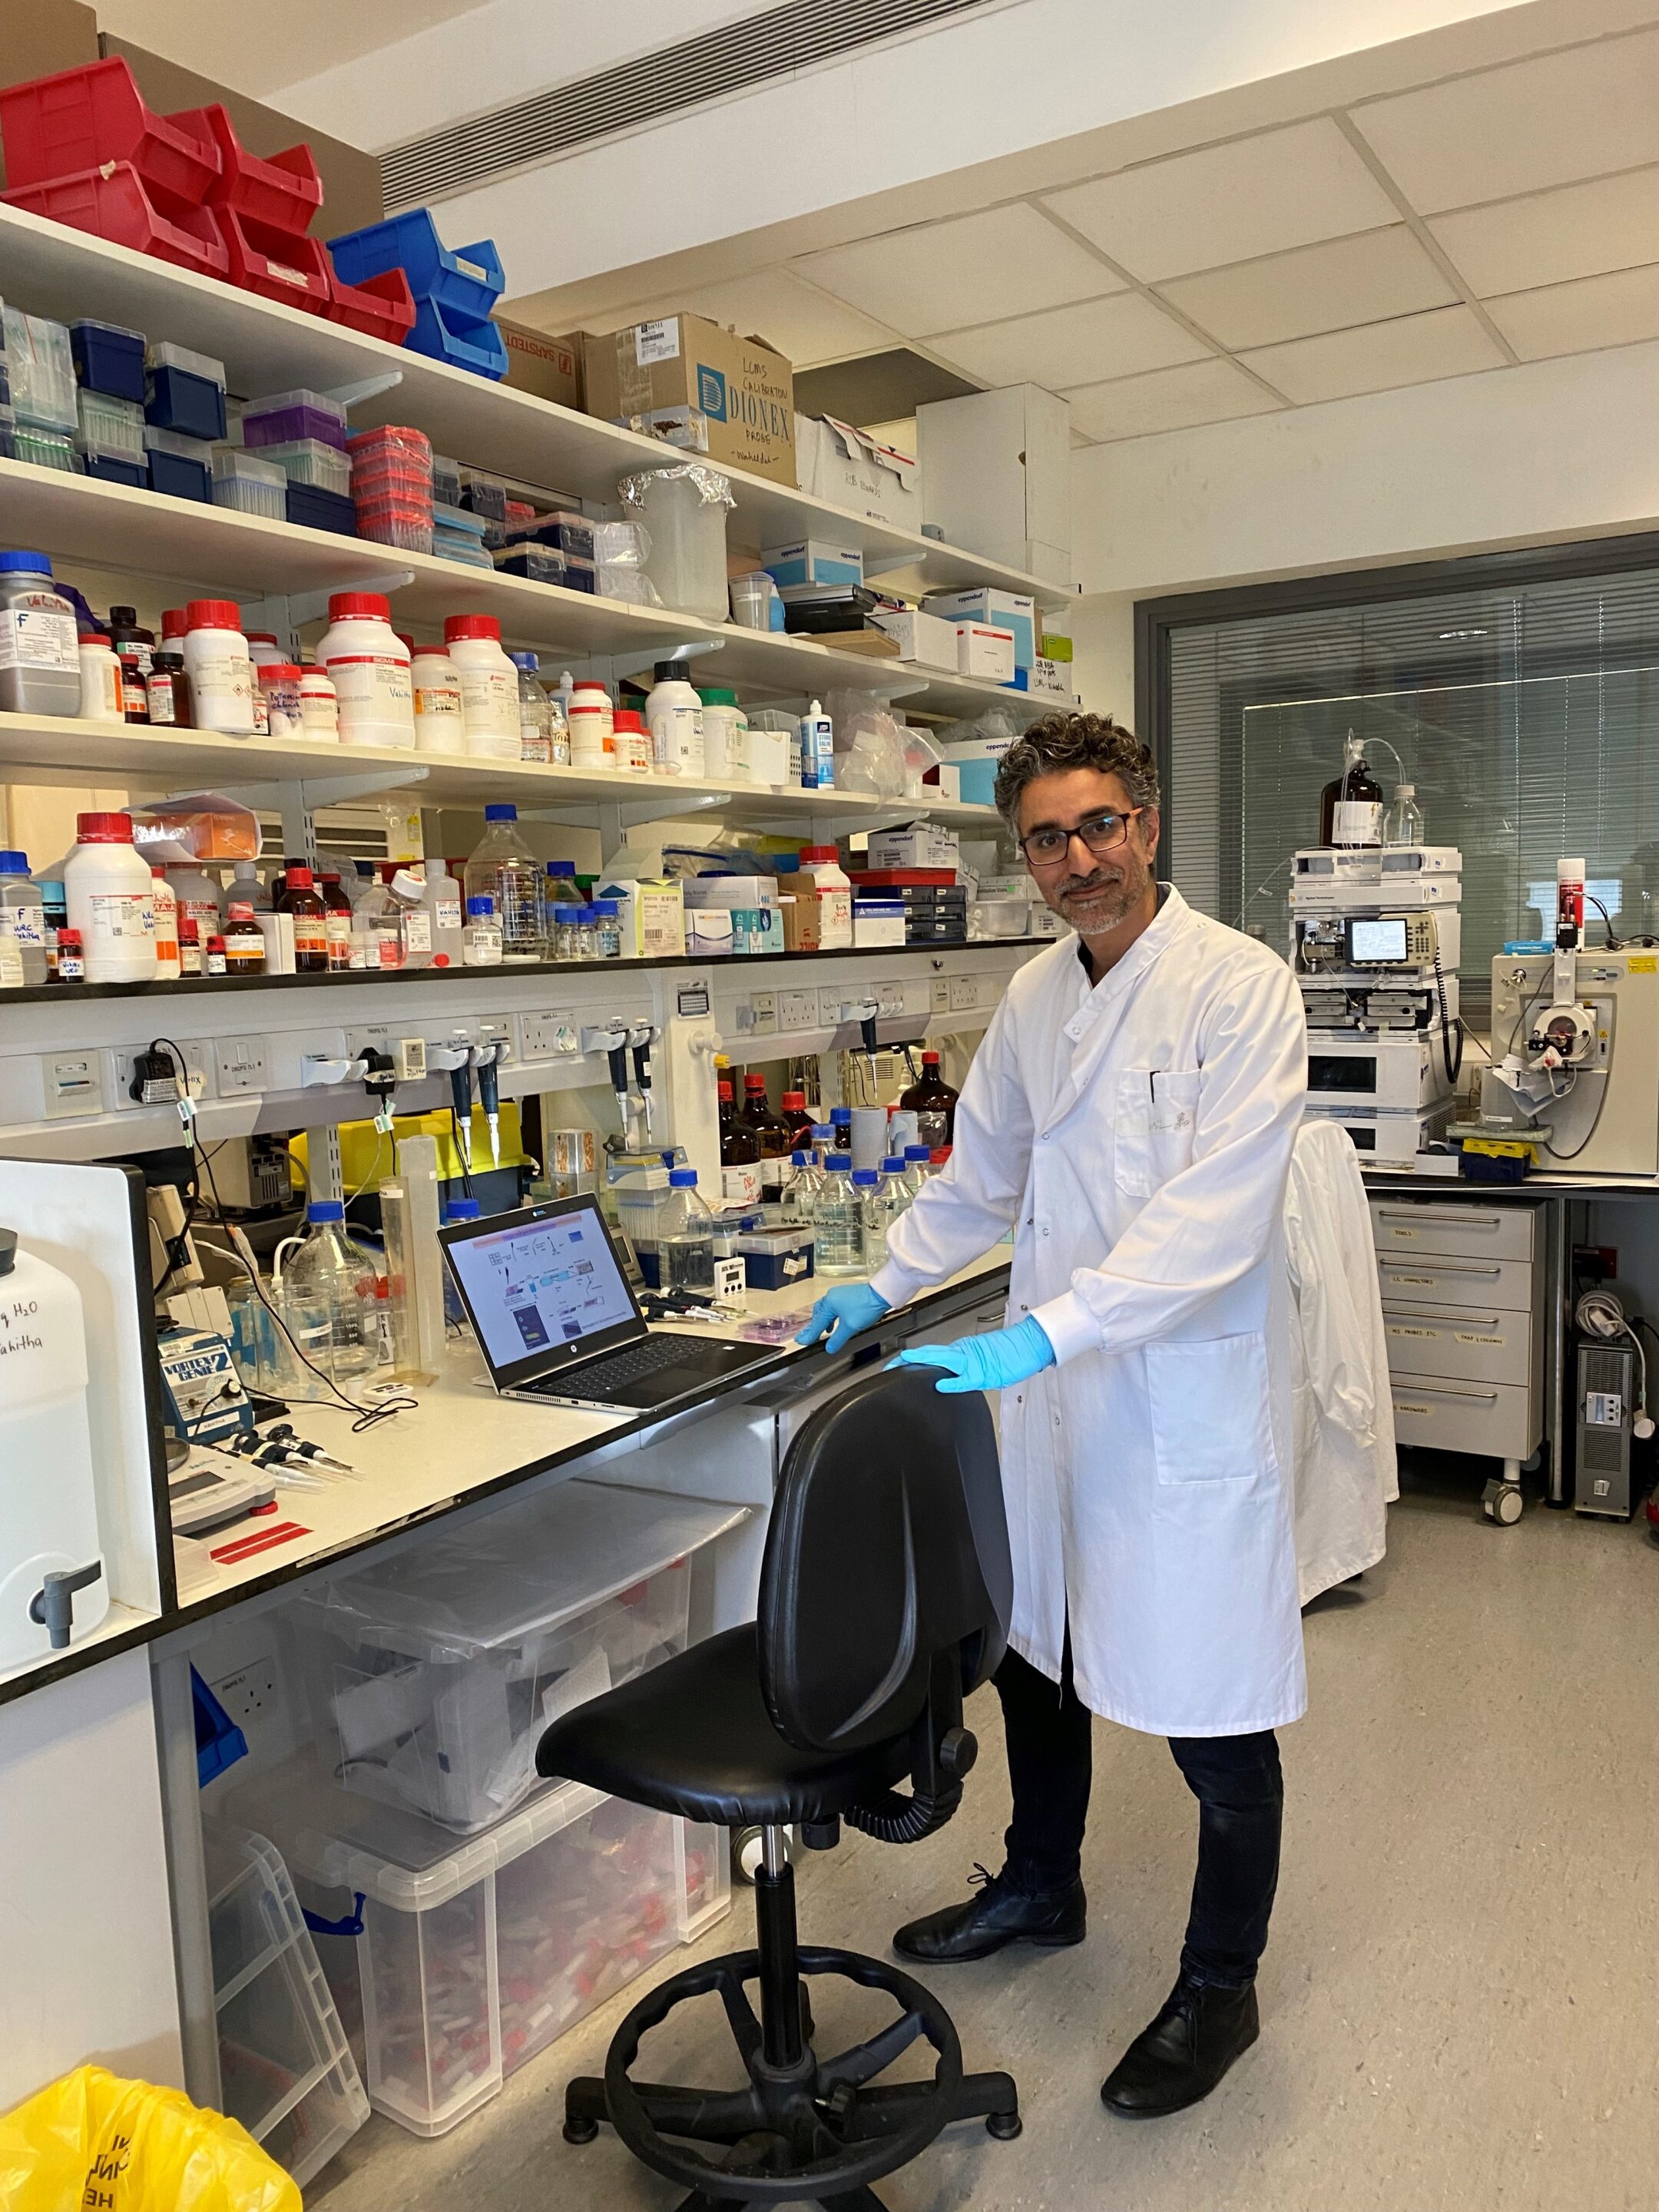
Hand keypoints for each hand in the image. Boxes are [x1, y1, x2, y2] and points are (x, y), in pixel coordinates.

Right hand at [796, 1282, 890, 1354]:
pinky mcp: (848, 1295)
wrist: (881, 1294)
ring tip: (825, 1331)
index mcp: (829, 1303)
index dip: (810, 1334)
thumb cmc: (865, 1307)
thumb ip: (838, 1339)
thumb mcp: (850, 1327)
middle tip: (810, 1336)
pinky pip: (834, 1307)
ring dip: (824, 1321)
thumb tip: (829, 1348)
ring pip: (826, 1309)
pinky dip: (832, 1316)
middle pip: (819, 1313)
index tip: (801, 1341)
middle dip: (815, 1325)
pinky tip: (837, 1322)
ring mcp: (840, 1294)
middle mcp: (831, 1296)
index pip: (817, 1323)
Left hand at [892, 1314, 1055, 1393]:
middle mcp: (964, 1353)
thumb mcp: (982, 1360)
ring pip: (943, 1361)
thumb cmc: (1011, 1353)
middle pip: (931, 1355)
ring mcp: (974, 1361)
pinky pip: (966, 1379)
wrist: (1030, 1345)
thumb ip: (964, 1368)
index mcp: (962, 1351)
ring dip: (923, 1363)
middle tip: (889, 1366)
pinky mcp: (986, 1372)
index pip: (932, 1354)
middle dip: (908, 1361)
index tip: (895, 1364)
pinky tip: (940, 1384)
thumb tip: (949, 1377)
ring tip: (904, 1364)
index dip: (912, 1358)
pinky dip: (952, 1382)